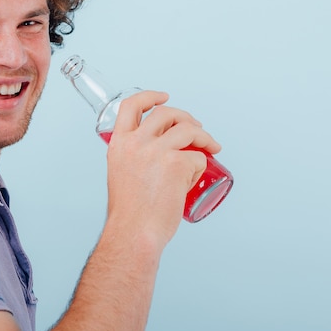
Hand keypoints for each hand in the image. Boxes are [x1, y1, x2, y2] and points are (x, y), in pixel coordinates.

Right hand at [105, 90, 220, 245]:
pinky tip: (193, 181)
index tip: (163, 97)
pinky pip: (198, 157)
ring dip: (204, 136)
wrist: (134, 234)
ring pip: (188, 129)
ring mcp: (156, 151)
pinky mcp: (177, 164)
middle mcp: (136, 143)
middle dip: (186, 117)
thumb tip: (154, 156)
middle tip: (197, 129)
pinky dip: (200, 167)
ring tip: (211, 148)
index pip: (131, 106)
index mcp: (119, 145)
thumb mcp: (120, 175)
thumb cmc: (130, 215)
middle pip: (166, 113)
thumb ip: (132, 159)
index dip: (150, 96)